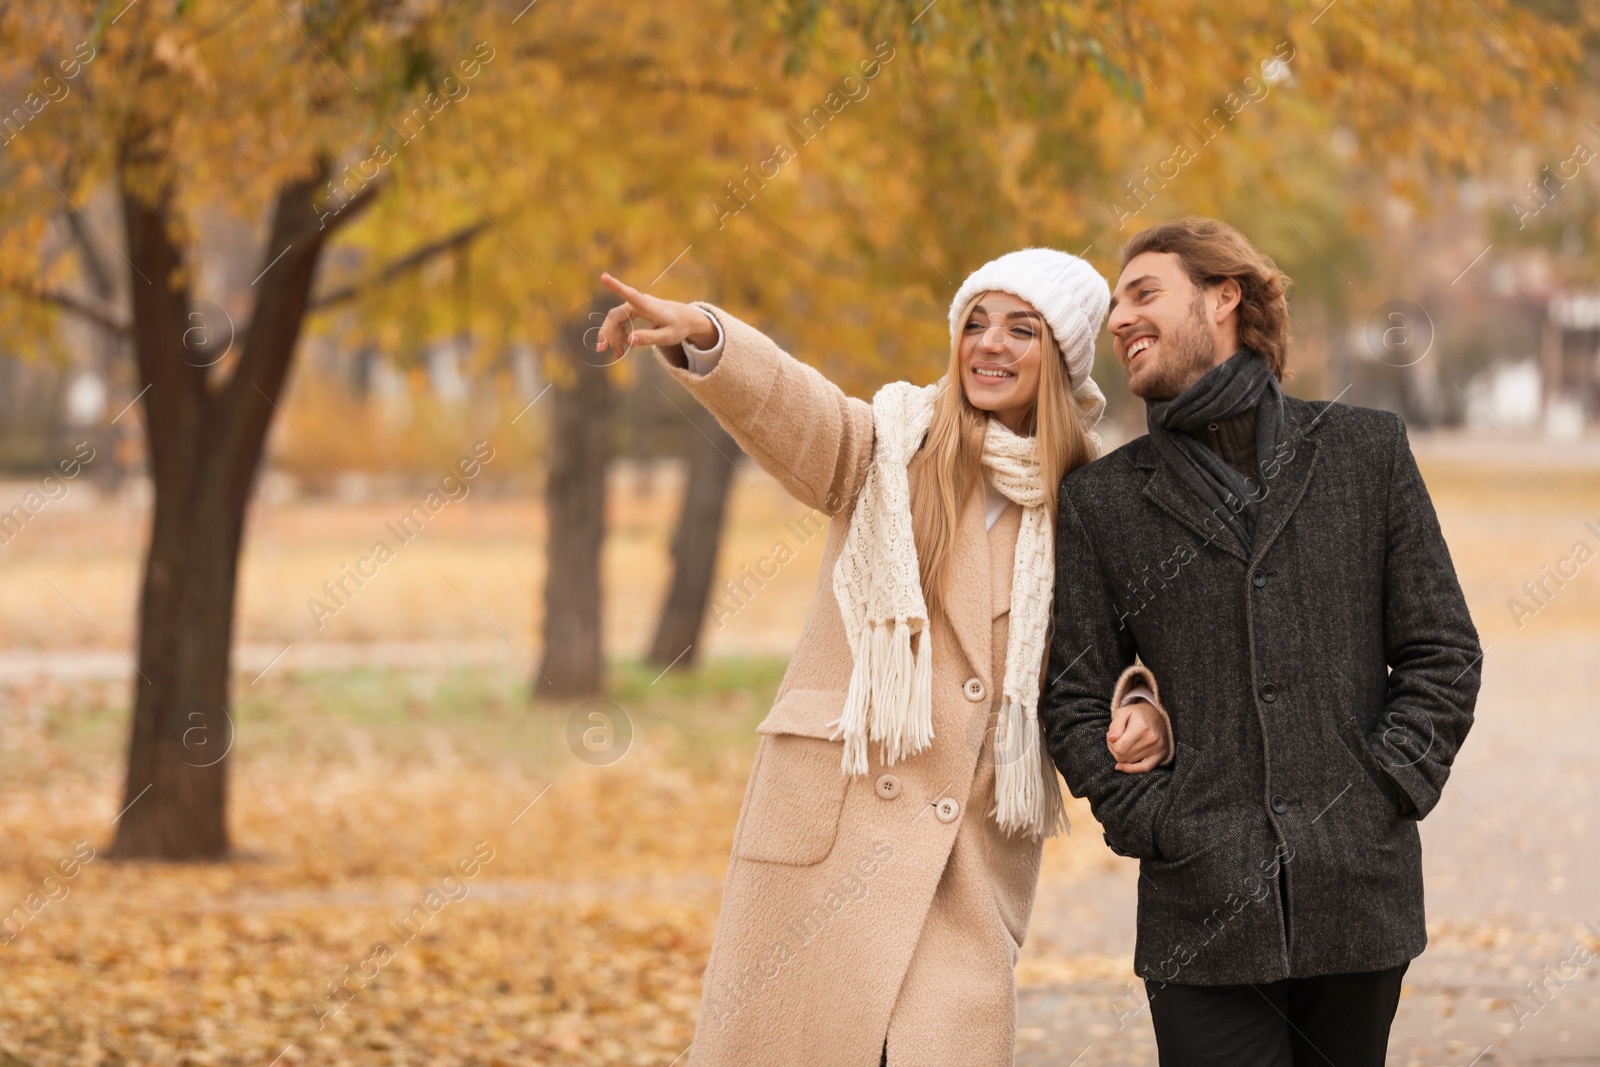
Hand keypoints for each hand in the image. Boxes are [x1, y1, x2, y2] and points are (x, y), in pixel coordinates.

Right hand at [595, 273, 717, 353]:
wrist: (686, 318)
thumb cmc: (679, 326)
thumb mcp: (668, 337)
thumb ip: (649, 338)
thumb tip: (629, 341)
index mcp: (649, 306)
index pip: (630, 295)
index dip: (616, 286)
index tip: (604, 276)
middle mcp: (638, 303)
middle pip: (615, 315)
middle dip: (606, 332)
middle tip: (600, 349)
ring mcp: (634, 306)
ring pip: (615, 320)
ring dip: (613, 337)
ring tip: (618, 354)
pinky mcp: (633, 311)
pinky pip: (619, 323)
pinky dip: (618, 335)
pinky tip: (623, 347)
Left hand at [1108, 697, 1168, 772]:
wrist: (1156, 713)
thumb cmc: (1137, 713)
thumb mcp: (1122, 712)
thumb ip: (1115, 725)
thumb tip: (1111, 739)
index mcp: (1141, 728)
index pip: (1119, 748)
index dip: (1111, 744)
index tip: (1111, 736)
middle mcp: (1151, 740)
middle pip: (1123, 756)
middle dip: (1114, 749)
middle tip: (1116, 740)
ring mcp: (1158, 748)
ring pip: (1130, 762)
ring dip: (1122, 755)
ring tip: (1123, 743)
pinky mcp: (1162, 754)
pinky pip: (1145, 768)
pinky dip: (1132, 769)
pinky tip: (1122, 766)